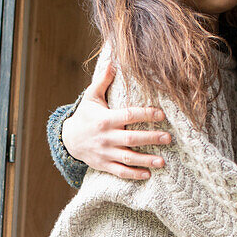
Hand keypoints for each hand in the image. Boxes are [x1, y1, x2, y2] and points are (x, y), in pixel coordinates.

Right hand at [61, 63, 171, 179]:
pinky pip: (120, 172)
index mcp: (105, 119)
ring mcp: (105, 153)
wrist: (68, 139)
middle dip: (150, 138)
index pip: (128, 115)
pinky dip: (133, 174)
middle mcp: (106, 137)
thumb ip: (103, 81)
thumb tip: (113, 61)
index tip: (161, 114)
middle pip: (131, 138)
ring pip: (128, 158)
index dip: (145, 114)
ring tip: (162, 162)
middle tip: (168, 138)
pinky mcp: (104, 165)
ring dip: (145, 160)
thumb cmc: (85, 115)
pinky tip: (147, 174)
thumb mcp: (91, 97)